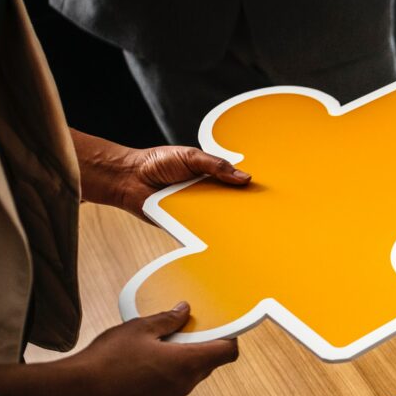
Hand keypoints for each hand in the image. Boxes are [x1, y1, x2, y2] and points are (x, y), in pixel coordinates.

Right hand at [52, 305, 238, 395]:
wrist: (78, 392)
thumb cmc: (108, 359)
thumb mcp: (140, 328)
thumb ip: (167, 319)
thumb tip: (184, 311)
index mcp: (187, 364)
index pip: (227, 353)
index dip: (230, 338)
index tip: (222, 327)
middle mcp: (184, 385)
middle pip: (208, 363)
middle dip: (201, 345)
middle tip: (183, 328)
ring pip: (188, 375)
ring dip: (182, 359)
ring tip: (158, 343)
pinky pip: (170, 385)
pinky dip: (166, 372)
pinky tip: (143, 361)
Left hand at [72, 130, 250, 218]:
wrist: (128, 178)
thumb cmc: (156, 162)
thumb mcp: (190, 156)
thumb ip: (216, 165)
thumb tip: (244, 177)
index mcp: (211, 176)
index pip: (236, 185)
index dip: (250, 190)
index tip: (267, 195)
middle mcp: (206, 195)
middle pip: (232, 205)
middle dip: (246, 210)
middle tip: (265, 215)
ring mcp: (196, 211)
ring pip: (220, 220)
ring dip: (232, 224)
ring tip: (251, 230)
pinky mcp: (185, 225)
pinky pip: (201, 231)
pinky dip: (211, 234)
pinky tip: (226, 238)